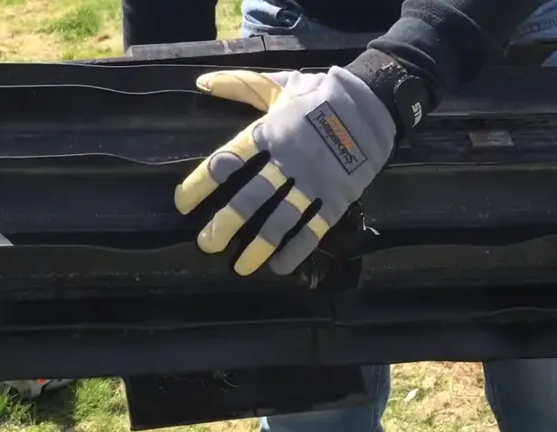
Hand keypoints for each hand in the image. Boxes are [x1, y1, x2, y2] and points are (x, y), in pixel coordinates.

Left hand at [174, 67, 395, 275]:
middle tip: (206, 244)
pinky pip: (314, 228)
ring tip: (240, 267)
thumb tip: (200, 82)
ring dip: (259, 245)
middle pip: (250, 197)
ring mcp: (314, 181)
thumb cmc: (320, 95)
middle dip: (225, 223)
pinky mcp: (337, 196)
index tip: (182, 203)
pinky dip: (296, 249)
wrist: (373, 102)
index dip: (201, 184)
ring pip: (281, 219)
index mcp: (269, 132)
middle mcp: (288, 160)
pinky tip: (279, 266)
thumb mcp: (278, 85)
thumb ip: (239, 86)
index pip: (227, 161)